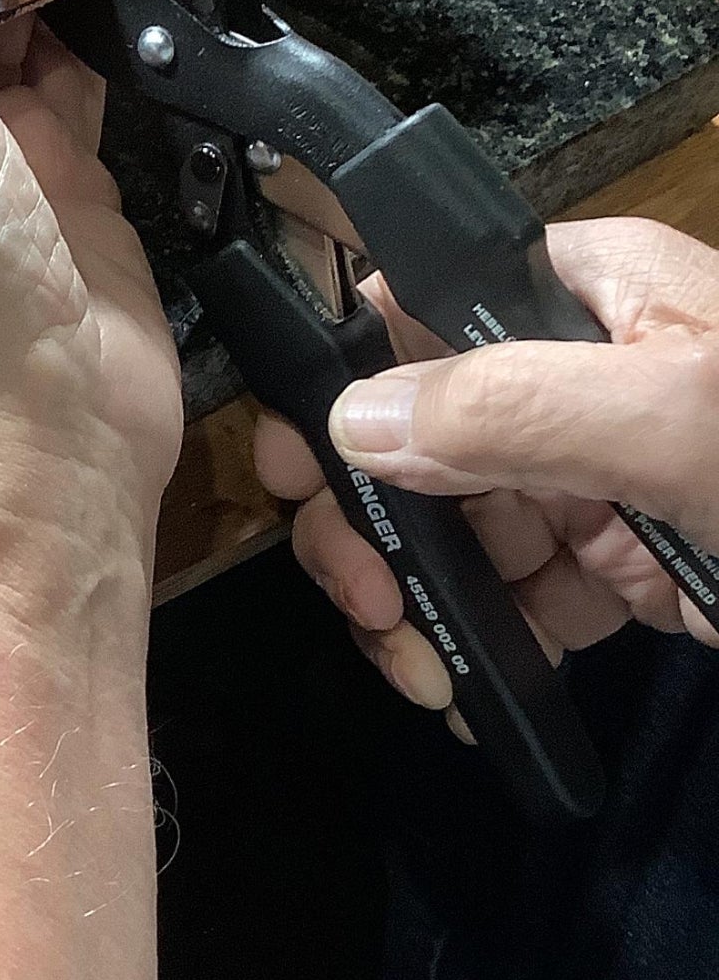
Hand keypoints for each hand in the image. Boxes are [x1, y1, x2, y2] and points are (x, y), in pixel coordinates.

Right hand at [255, 215, 718, 721]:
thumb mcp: (685, 423)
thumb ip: (517, 407)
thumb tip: (356, 418)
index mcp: (587, 295)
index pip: (418, 300)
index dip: (340, 373)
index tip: (299, 464)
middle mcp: (579, 372)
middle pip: (416, 420)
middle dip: (366, 509)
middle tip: (353, 590)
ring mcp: (603, 472)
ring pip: (454, 512)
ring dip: (409, 586)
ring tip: (407, 661)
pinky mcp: (632, 563)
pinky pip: (521, 588)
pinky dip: (478, 636)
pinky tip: (458, 684)